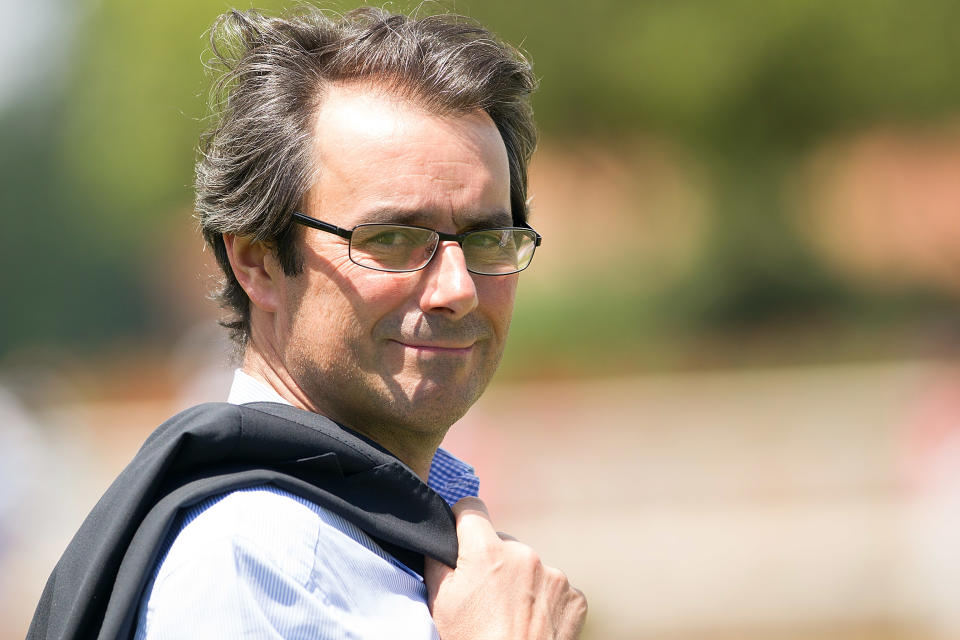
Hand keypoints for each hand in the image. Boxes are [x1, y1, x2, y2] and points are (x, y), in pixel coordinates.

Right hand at [424, 497, 586, 638]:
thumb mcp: (440, 602)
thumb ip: (438, 562)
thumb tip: (440, 541)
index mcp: (488, 552)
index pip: (472, 508)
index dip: (462, 520)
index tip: (461, 535)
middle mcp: (525, 556)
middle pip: (503, 543)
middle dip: (493, 562)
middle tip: (486, 597)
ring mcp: (555, 576)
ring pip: (530, 567)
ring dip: (521, 583)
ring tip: (511, 616)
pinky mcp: (574, 597)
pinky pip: (555, 588)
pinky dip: (545, 602)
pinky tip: (533, 623)